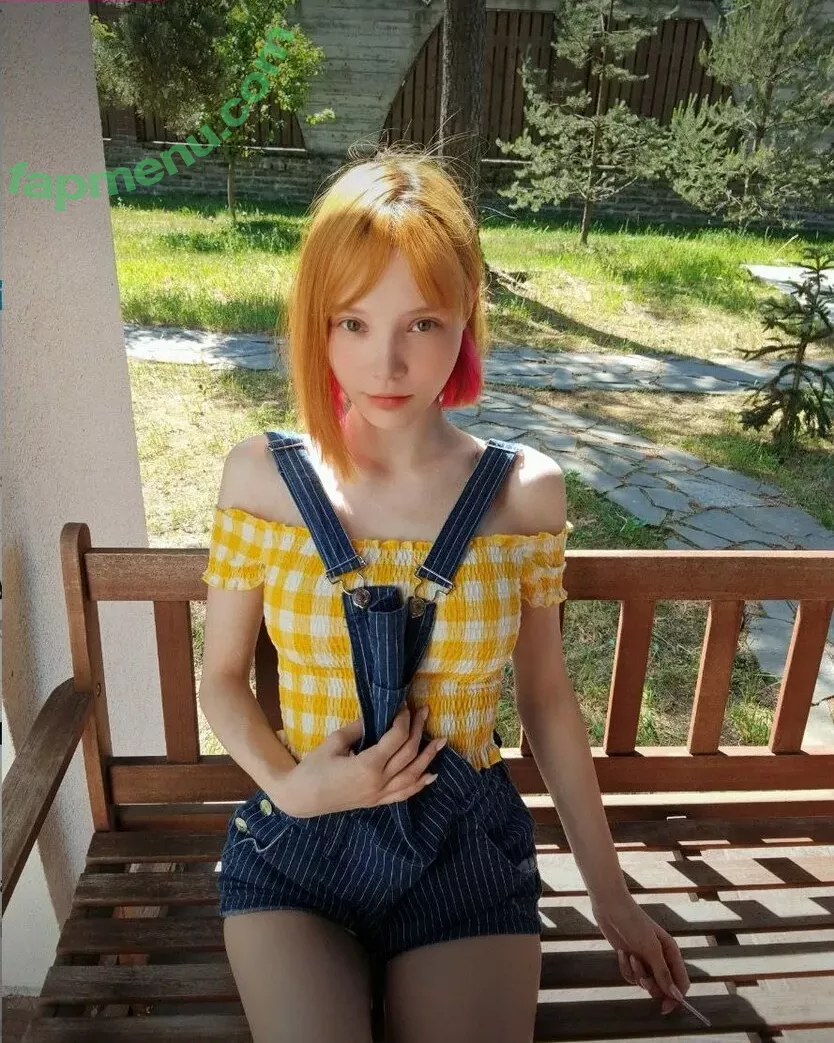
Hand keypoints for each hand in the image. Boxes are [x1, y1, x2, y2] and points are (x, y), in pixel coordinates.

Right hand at [271, 704, 446, 817]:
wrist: (302, 798)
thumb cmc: (314, 767)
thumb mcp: (334, 742)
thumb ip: (358, 728)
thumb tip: (377, 715)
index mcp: (368, 765)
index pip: (396, 738)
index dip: (403, 719)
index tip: (404, 705)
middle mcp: (379, 782)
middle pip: (408, 754)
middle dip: (418, 730)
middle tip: (424, 711)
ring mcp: (379, 794)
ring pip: (412, 775)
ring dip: (428, 757)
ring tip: (441, 741)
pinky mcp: (377, 802)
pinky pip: (404, 794)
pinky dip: (420, 784)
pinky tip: (431, 775)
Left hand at [591, 893, 689, 1013]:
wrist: (610, 907)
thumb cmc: (633, 923)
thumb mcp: (650, 948)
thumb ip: (663, 973)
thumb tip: (677, 996)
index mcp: (671, 953)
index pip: (681, 982)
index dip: (676, 997)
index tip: (665, 1008)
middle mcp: (660, 958)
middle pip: (663, 987)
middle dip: (651, 985)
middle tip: (643, 976)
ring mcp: (645, 959)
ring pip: (645, 983)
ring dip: (636, 974)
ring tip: (631, 956)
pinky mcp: (631, 959)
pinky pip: (631, 976)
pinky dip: (625, 968)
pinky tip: (621, 952)